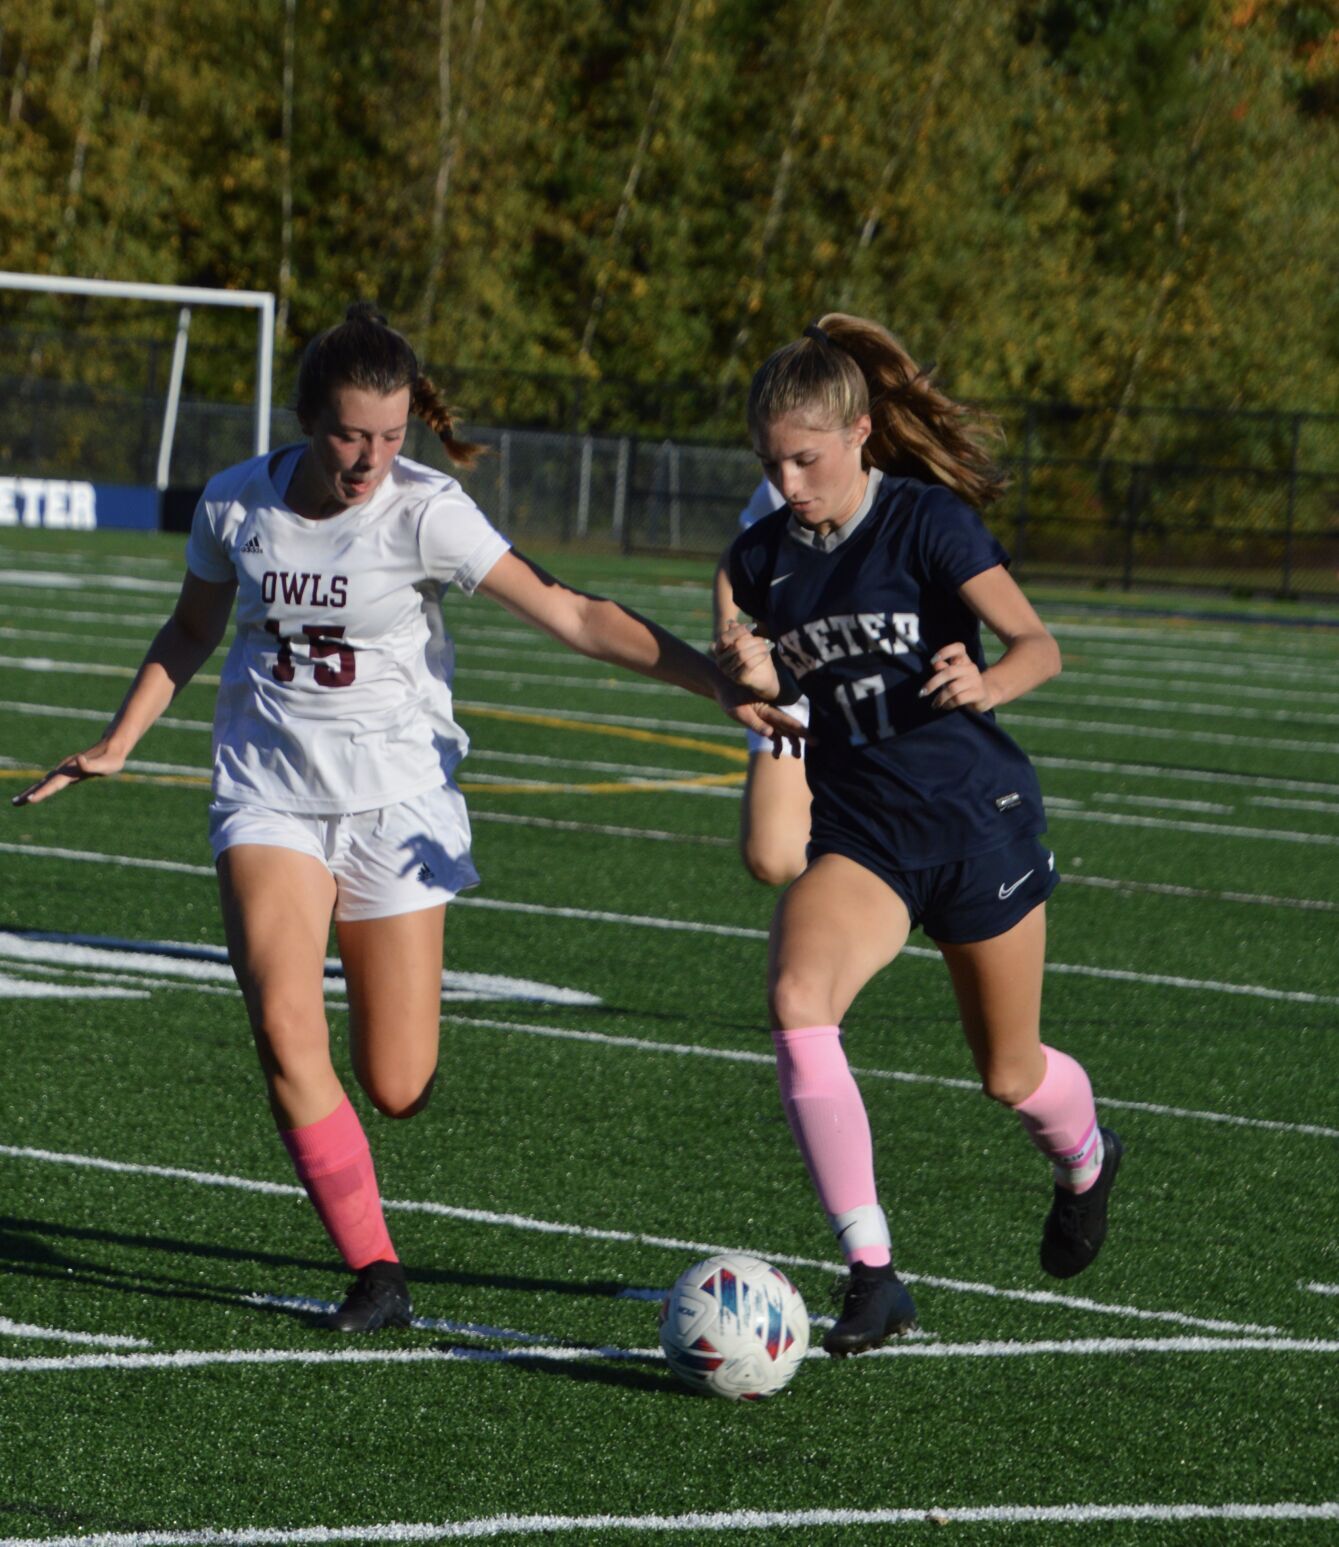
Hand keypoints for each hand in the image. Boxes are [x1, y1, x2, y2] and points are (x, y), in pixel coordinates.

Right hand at [11, 739, 126, 805]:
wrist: (113, 746)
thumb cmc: (112, 758)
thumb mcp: (107, 764)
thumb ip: (93, 765)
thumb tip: (79, 759)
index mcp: (72, 771)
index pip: (54, 784)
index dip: (42, 792)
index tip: (29, 800)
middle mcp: (65, 769)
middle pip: (44, 783)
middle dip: (29, 793)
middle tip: (14, 803)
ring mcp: (65, 769)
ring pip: (44, 781)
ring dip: (31, 790)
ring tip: (19, 800)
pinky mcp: (67, 771)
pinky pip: (50, 781)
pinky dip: (40, 787)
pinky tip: (36, 792)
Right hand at [711, 619, 781, 699]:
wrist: (764, 677)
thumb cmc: (755, 657)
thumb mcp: (748, 642)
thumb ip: (740, 633)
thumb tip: (731, 622)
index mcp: (719, 651)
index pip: (725, 637)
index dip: (739, 630)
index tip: (754, 626)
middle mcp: (720, 662)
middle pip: (736, 645)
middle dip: (754, 641)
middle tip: (766, 641)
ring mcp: (728, 672)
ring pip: (743, 655)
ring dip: (759, 648)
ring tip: (769, 646)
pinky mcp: (738, 679)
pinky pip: (748, 665)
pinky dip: (759, 657)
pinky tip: (767, 654)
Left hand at [715, 680, 807, 758]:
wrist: (723, 686)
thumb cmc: (729, 697)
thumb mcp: (738, 712)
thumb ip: (754, 723)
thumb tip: (770, 734)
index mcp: (767, 710)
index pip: (787, 722)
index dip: (801, 730)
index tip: (813, 738)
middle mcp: (770, 713)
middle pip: (789, 726)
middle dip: (802, 736)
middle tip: (816, 744)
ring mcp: (767, 716)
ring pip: (783, 731)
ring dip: (790, 743)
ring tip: (795, 757)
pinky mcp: (761, 720)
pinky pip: (773, 733)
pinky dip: (776, 743)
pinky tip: (776, 755)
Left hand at [918, 642, 995, 712]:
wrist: (985, 696)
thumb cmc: (963, 683)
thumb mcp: (953, 675)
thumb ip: (944, 668)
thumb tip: (935, 664)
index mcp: (964, 660)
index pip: (959, 648)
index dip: (945, 651)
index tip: (932, 661)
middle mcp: (971, 668)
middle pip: (950, 672)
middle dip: (933, 683)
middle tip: (922, 693)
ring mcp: (976, 681)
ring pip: (953, 688)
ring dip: (940, 698)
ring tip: (935, 704)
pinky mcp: (979, 694)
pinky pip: (959, 699)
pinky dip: (949, 704)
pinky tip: (945, 706)